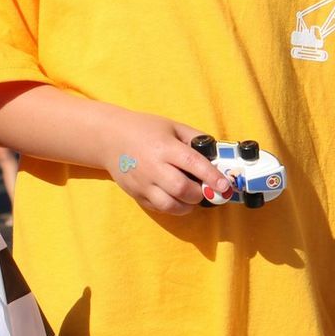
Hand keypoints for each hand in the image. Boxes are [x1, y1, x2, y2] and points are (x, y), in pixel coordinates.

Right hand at [104, 110, 227, 214]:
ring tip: (191, 196)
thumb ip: (195, 138)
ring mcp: (142, 183)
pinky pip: (158, 208)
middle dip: (200, 193)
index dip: (211, 176)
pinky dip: (172, 208)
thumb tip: (217, 153)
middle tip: (205, 189)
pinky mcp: (135, 194)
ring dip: (187, 205)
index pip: (192, 164)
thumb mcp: (172, 126)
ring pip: (170, 204)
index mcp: (164, 147)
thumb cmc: (145, 129)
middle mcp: (152, 167)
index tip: (225, 186)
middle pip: (181, 188)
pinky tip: (177, 198)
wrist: (109, 138)